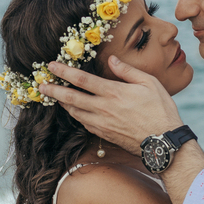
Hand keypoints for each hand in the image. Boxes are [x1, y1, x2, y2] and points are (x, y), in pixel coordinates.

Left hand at [41, 58, 183, 154]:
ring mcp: (102, 123)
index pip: (82, 80)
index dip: (64, 72)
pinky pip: (84, 123)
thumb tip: (111, 60)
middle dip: (53, 90)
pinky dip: (75, 115)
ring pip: (74, 112)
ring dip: (62, 103)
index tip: (52, 66)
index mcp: (113, 92)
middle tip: (40, 85)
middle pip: (71, 98)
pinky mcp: (104, 134)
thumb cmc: (161, 111)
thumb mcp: (149, 83)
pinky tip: (74, 111)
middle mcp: (103, 108)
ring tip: (54, 97)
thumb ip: (127, 71)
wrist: (163, 143)